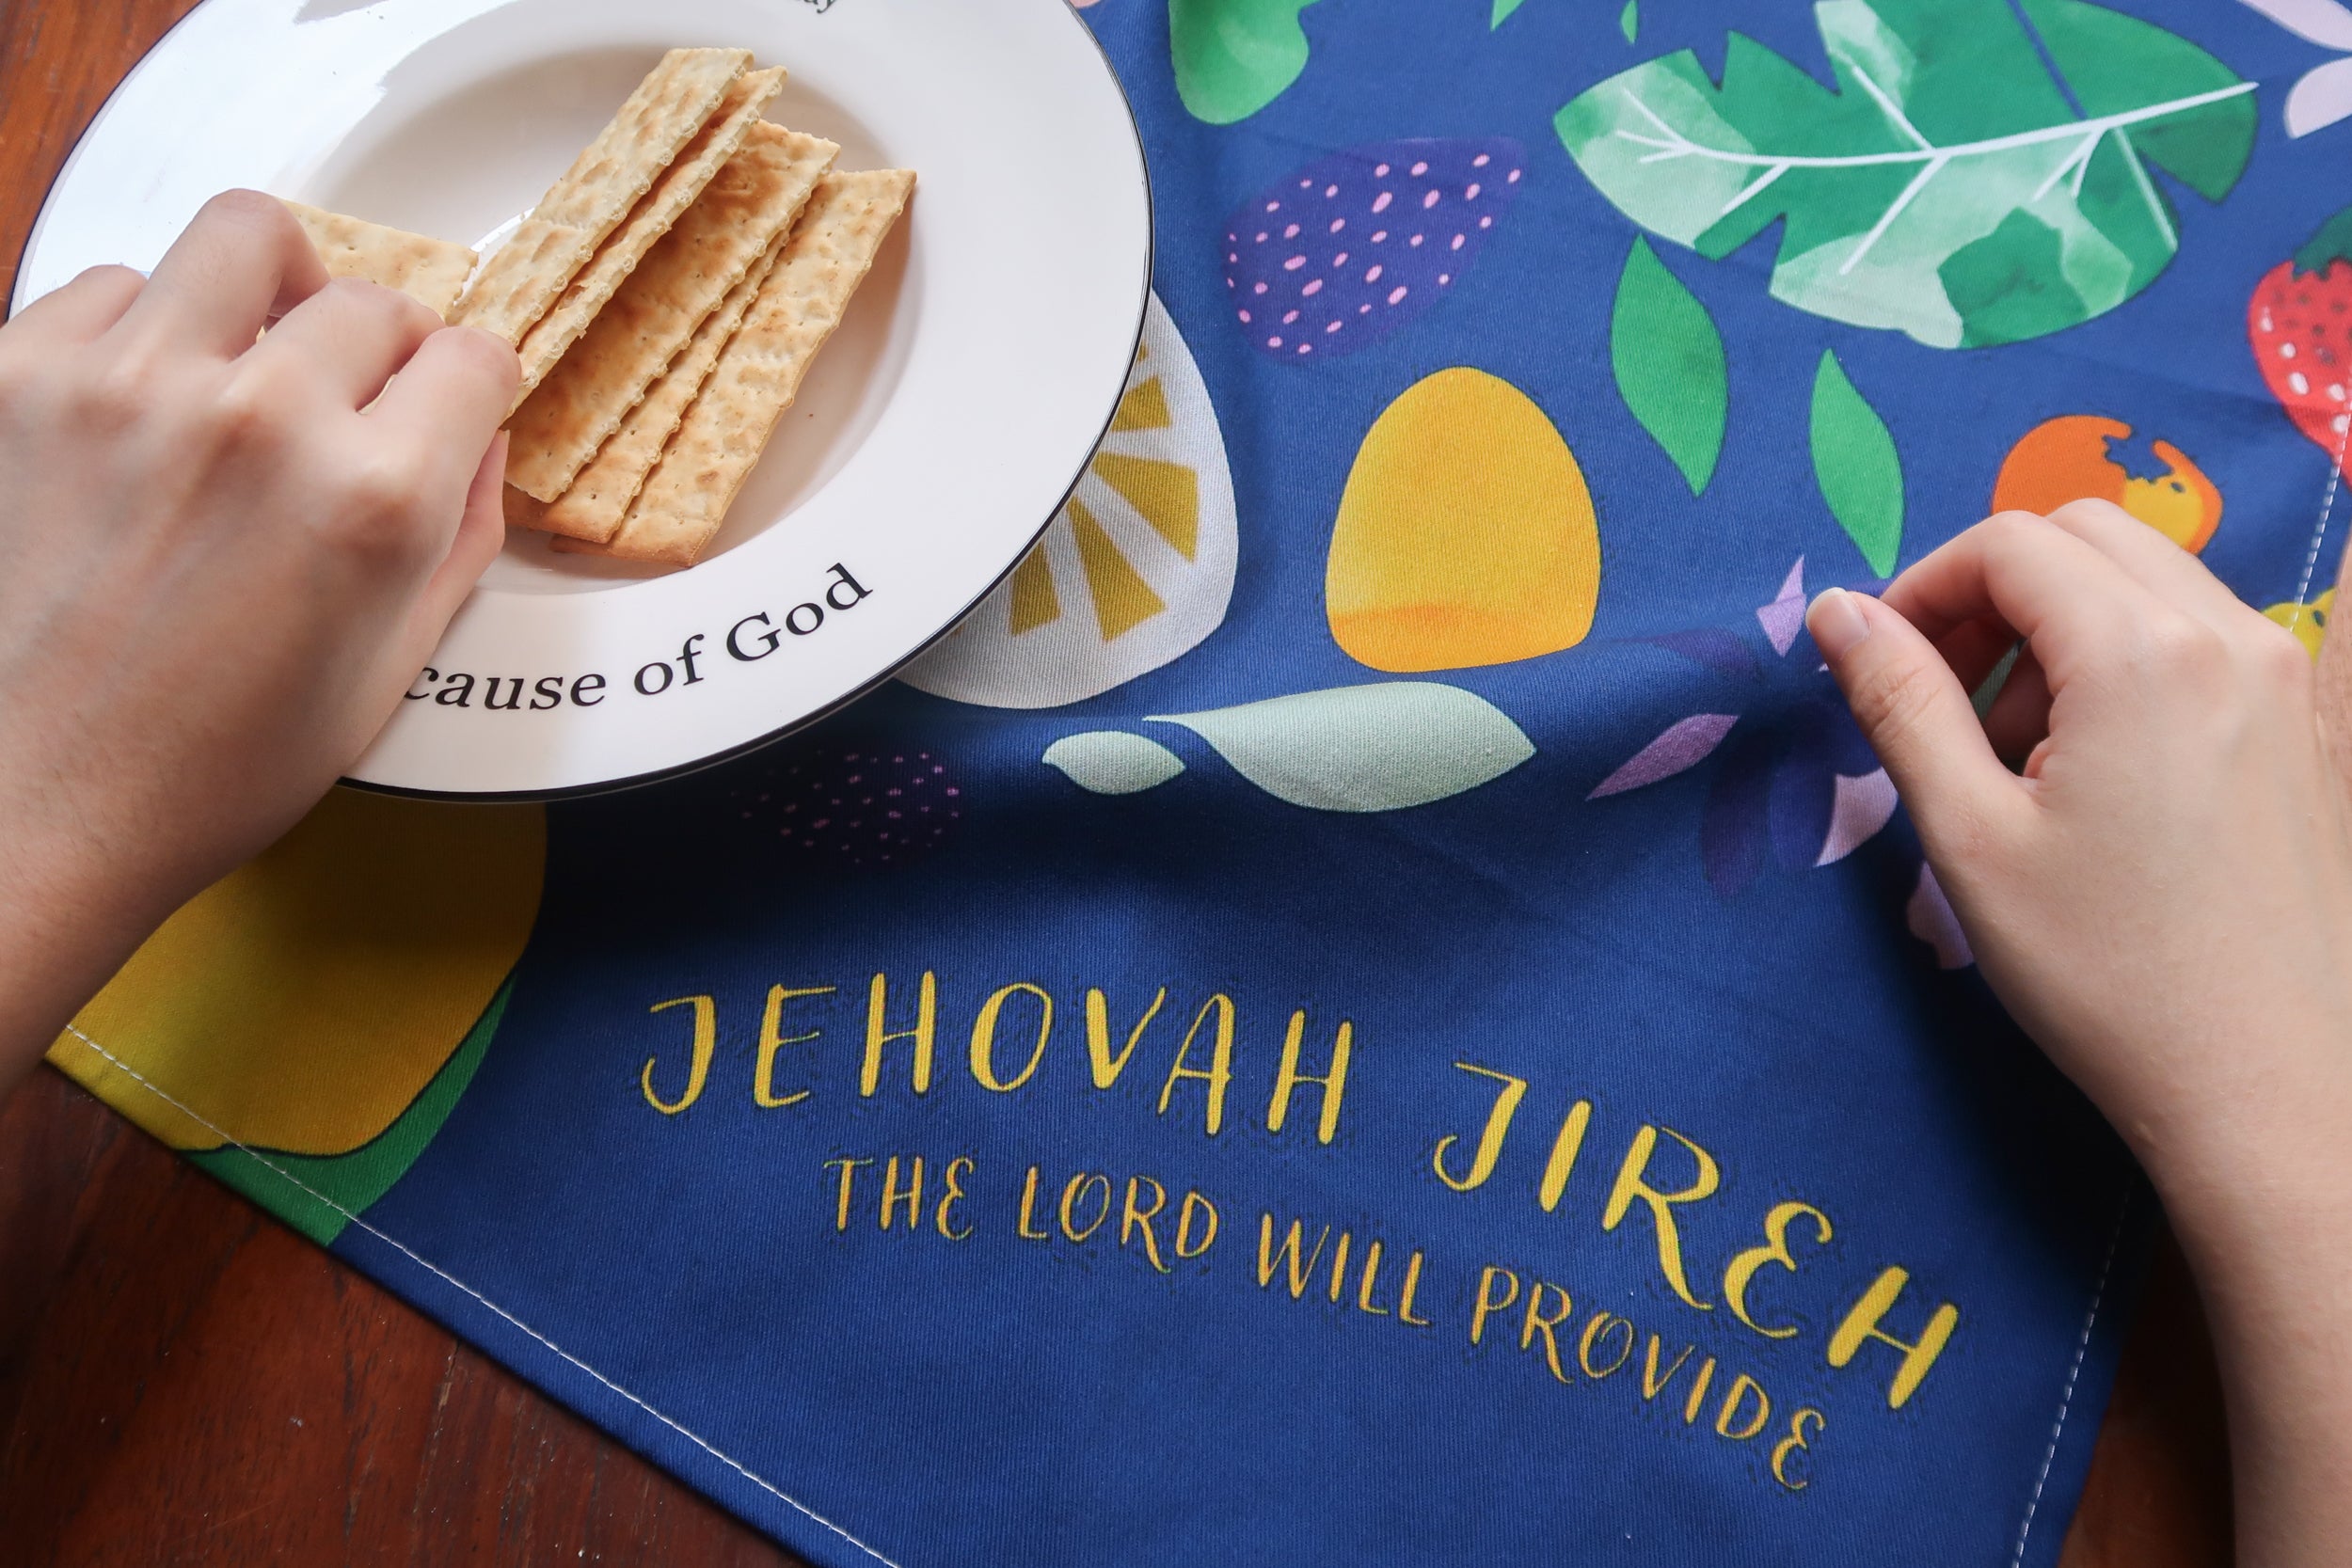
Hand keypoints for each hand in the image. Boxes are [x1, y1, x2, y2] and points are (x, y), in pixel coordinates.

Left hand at [0, 190, 516, 1085]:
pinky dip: (141, 330)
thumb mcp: (384, 673)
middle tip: (353, 398)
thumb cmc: (196, 768)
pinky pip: (108, 286)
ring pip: (244, 236)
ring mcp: (128, 383)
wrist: (27, 804)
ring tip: (250, 355)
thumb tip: (476, 443)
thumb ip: (457, 540)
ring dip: (268, 291)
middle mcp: (259, 419)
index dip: (471, 385)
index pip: (473, 357)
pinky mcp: (15, 374)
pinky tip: (143, 405)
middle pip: (373, 297)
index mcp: (372, 501)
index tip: (449, 397)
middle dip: (382, 346)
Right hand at [1808, 501, 2351, 1567]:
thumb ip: (1899, 702)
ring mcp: (2285, 677)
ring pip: (2146, 578)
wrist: (2264, 1085)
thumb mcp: (1969, 837)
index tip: (1878, 668)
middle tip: (1940, 698)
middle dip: (1992, 595)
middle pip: (2083, 536)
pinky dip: (2126, 661)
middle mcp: (2231, 636)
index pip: (2010, 543)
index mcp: (2142, 653)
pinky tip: (2094, 771)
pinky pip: (2199, 636)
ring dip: (2059, 628)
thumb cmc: (2104, 973)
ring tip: (2014, 754)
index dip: (1924, 588)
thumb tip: (1838, 612)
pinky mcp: (2308, 726)